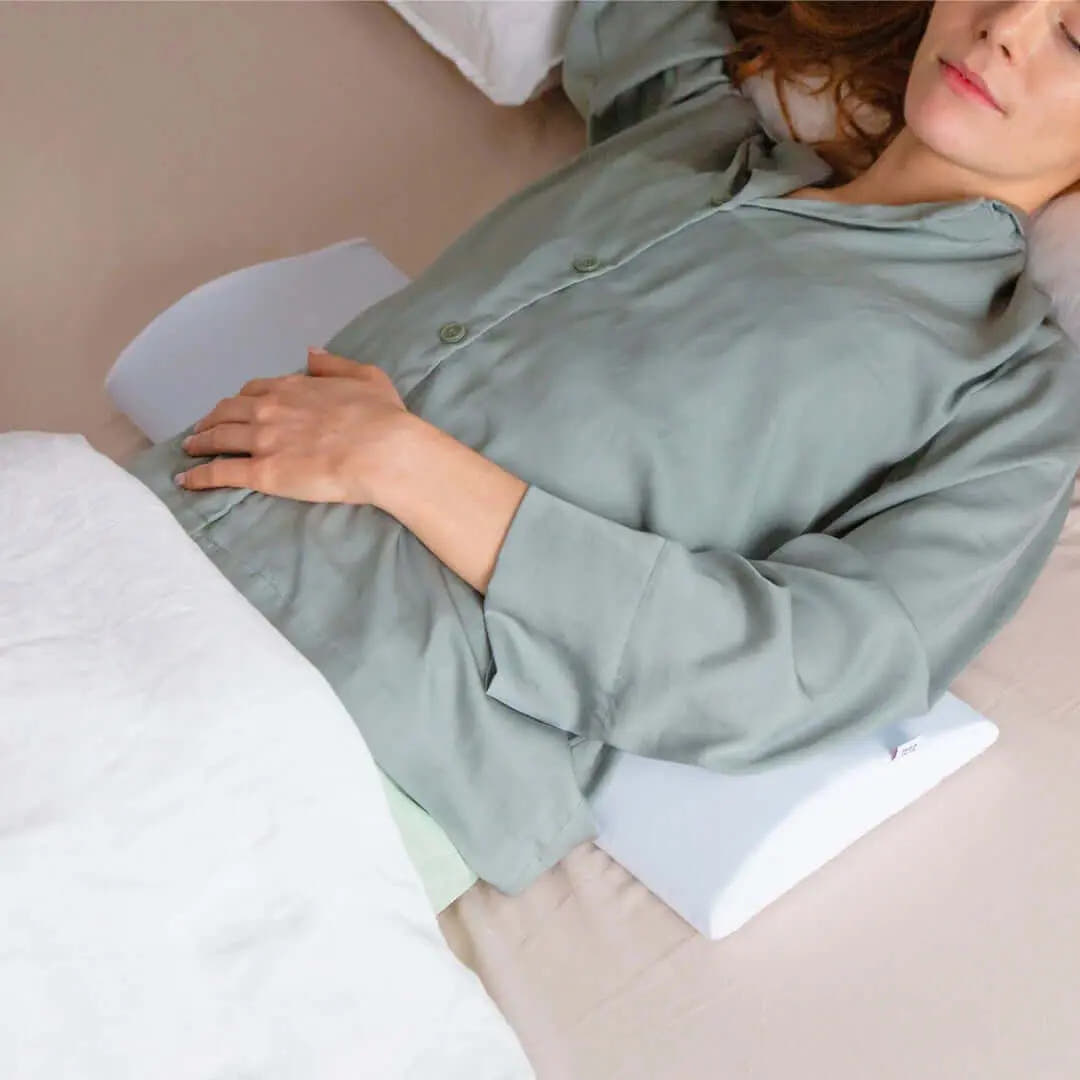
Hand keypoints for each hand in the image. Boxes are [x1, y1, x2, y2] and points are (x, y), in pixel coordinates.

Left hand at [174, 347, 409, 505]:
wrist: (382, 451)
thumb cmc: (382, 417)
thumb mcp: (367, 377)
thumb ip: (334, 364)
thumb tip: (311, 352)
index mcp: (293, 387)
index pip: (254, 390)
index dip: (240, 399)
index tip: (235, 406)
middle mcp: (269, 409)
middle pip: (227, 412)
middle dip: (211, 419)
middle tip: (202, 429)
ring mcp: (262, 441)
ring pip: (218, 439)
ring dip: (199, 442)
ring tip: (188, 449)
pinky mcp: (261, 473)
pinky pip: (221, 472)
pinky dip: (199, 476)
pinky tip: (185, 481)